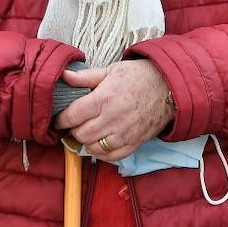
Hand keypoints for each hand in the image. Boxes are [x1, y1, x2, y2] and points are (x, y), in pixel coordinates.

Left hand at [52, 60, 174, 161]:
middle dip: (73, 130)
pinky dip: (102, 153)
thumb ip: (85, 77)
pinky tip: (100, 143)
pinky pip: (111, 156)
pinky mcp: (134, 143)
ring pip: (94, 148)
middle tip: (74, 124)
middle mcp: (112, 119)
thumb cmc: (138, 76)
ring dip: (87, 142)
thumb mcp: (110, 70)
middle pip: (81, 134)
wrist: (168, 87)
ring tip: (87, 132)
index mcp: (103, 99)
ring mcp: (123, 134)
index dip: (61, 119)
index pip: (72, 115)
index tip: (58, 119)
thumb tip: (63, 75)